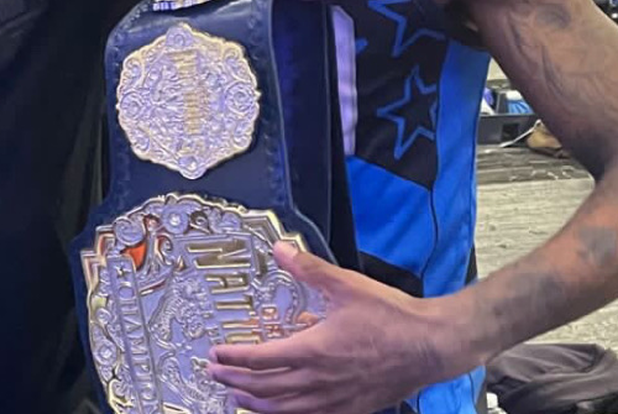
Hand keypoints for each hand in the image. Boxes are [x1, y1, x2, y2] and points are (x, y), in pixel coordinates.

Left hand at [205, 243, 466, 413]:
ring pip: (286, 410)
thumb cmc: (390, 316)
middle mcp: (319, 380)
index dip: (233, 358)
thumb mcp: (346, 285)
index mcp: (313, 350)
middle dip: (236, 382)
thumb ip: (309, 268)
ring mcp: (336, 400)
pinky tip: (281, 412)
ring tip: (238, 398)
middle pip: (266, 388)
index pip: (261, 359)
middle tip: (215, 375)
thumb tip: (279, 249)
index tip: (214, 354)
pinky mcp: (352, 408)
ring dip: (257, 404)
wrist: (431, 345)